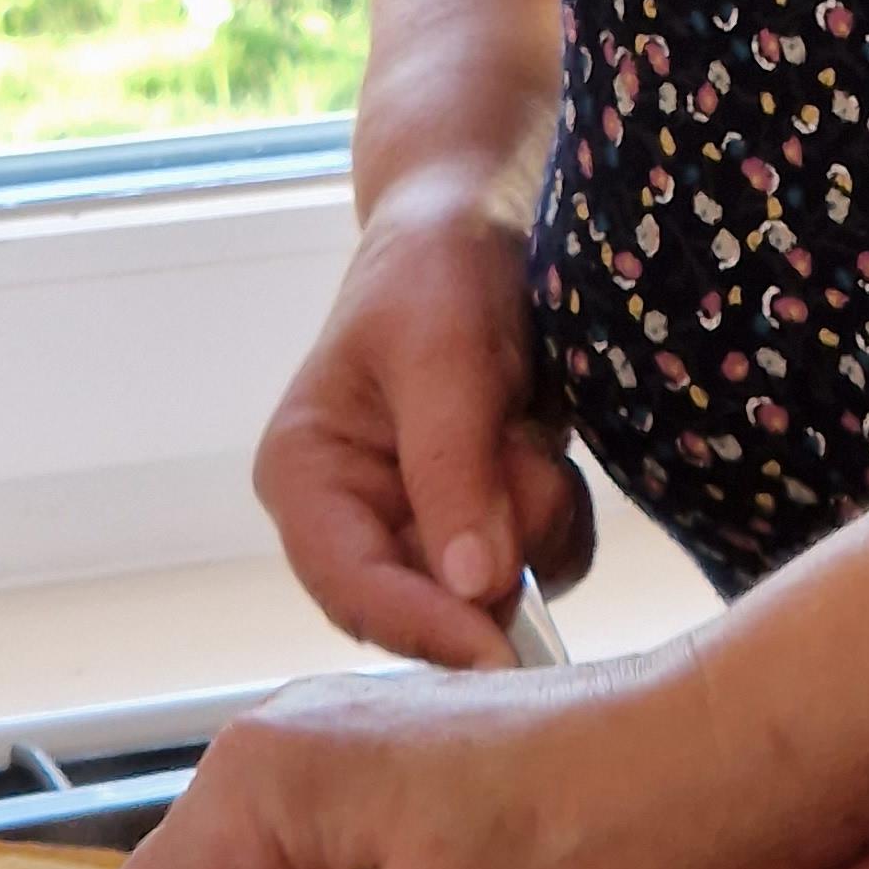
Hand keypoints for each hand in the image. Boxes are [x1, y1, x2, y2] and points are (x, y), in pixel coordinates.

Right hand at [257, 175, 591, 668]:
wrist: (492, 218)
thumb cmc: (439, 266)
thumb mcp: (442, 351)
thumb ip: (453, 465)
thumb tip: (472, 587)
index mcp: (307, 478)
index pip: (353, 588)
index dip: (423, 627)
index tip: (497, 650)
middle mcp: (356, 517)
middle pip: (433, 602)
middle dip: (497, 543)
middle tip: (525, 455)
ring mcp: (425, 523)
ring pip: (497, 588)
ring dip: (535, 515)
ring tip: (527, 427)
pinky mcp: (487, 518)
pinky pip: (542, 562)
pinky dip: (561, 513)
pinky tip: (544, 441)